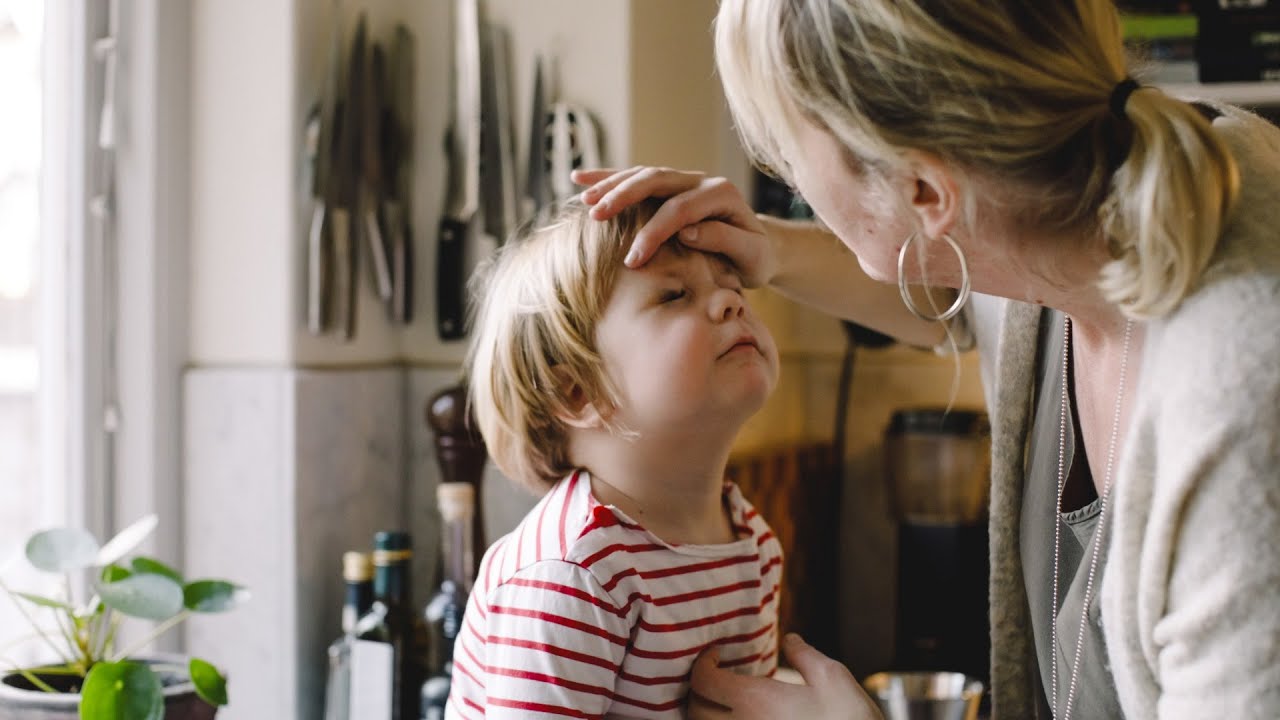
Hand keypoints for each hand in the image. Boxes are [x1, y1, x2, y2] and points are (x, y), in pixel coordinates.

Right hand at [571, 167, 777, 286]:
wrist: (761, 248)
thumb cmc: (756, 257)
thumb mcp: (751, 255)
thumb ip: (724, 240)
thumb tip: (687, 232)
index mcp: (721, 194)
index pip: (680, 209)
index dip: (654, 232)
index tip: (633, 260)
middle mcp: (701, 180)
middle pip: (656, 180)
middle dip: (624, 197)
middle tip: (596, 217)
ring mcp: (684, 180)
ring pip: (642, 174)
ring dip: (611, 185)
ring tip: (585, 201)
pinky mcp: (670, 187)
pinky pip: (636, 177)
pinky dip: (608, 177)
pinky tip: (580, 179)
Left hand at [687, 634, 882, 719]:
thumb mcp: (832, 677)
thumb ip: (804, 655)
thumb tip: (790, 640)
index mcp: (756, 702)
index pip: (703, 681)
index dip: (701, 663)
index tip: (715, 654)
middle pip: (695, 711)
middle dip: (698, 691)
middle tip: (716, 676)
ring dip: (707, 715)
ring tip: (725, 701)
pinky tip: (743, 719)